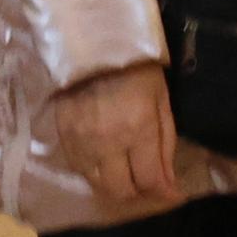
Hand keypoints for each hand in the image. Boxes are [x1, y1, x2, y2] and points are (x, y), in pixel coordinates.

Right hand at [50, 64, 181, 209]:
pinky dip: (95, 173)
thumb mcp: (161, 100)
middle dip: (139, 193)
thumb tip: (169, 183)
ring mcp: (82, 142)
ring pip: (98, 185)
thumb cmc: (136, 67)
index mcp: (139, 130)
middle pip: (121, 191)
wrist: (92, 42)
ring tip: (127, 175)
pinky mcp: (64, 137)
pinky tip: (105, 162)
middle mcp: (109, 142)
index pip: (150, 180)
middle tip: (148, 183)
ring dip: (115, 186)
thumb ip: (165, 144)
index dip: (164, 193)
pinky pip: (79, 170)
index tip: (173, 193)